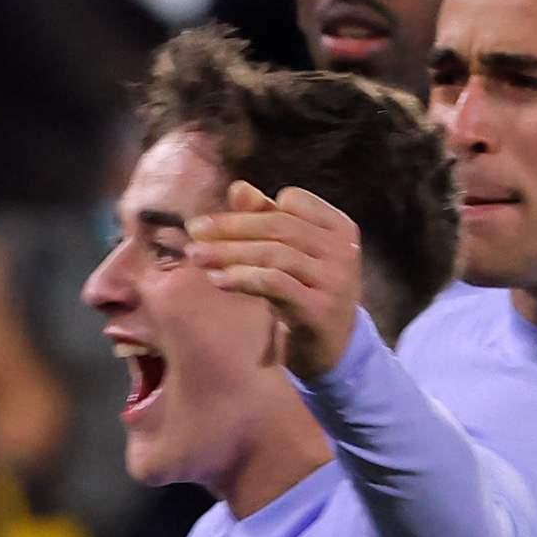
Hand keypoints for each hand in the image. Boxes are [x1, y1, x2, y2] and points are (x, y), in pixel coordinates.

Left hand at [193, 179, 361, 380]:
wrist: (332, 349)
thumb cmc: (305, 293)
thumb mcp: (291, 255)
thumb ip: (267, 221)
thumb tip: (237, 187)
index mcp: (341, 227)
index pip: (292, 201)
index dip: (250, 210)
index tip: (212, 223)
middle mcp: (343, 250)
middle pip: (279, 226)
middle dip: (230, 227)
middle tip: (193, 232)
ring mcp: (335, 280)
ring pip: (275, 253)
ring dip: (229, 253)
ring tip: (195, 256)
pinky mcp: (319, 309)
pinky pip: (275, 284)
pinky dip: (242, 278)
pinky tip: (216, 280)